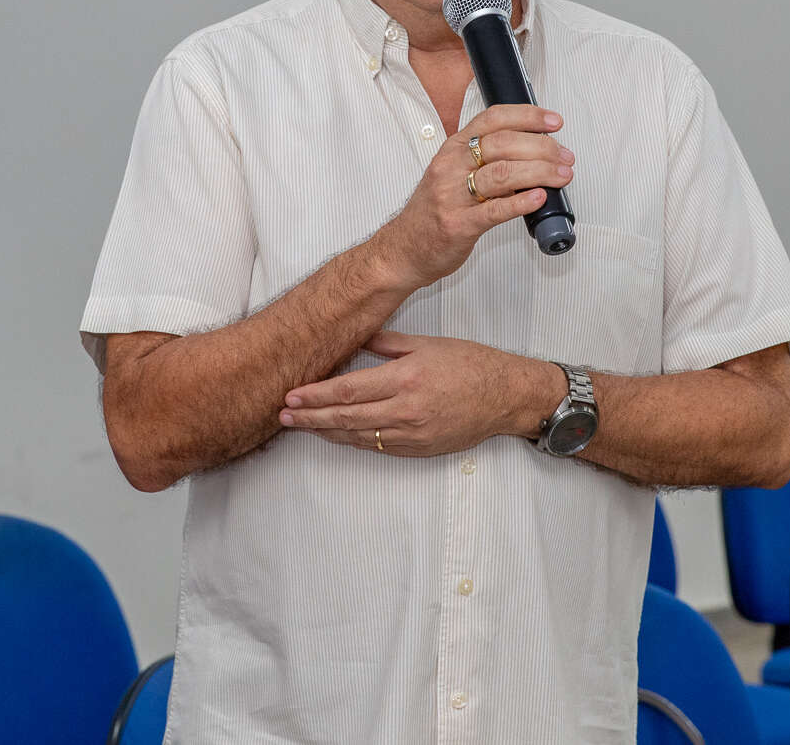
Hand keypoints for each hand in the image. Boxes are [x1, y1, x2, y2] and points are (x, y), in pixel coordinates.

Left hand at [278, 332, 561, 456]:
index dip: (315, 396)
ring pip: (359, 436)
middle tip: (284, 415)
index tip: (292, 396)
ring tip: (302, 427)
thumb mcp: (427, 344)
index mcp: (405, 378)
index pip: (348, 390)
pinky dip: (354, 441)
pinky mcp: (420, 449)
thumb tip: (356, 340)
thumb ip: (387, 344)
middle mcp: (406, 409)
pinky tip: (337, 436)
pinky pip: (379, 447)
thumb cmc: (470, 363)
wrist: (506, 396)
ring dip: (327, 432)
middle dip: (311, 417)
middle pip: (346, 417)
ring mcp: (413, 433)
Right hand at [369, 105, 574, 288]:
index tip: (554, 122)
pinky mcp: (459, 225)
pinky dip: (521, 202)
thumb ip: (484, 159)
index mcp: (453, 148)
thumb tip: (532, 152)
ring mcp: (453, 196)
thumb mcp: (451, 172)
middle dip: (542, 147)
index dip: (528, 116)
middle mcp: (451, 167)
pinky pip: (495, 210)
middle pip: (504, 144)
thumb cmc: (433, 211)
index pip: (493, 119)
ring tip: (562, 175)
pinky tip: (539, 197)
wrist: (403, 249)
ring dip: (540, 171)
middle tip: (565, 156)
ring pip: (503, 173)